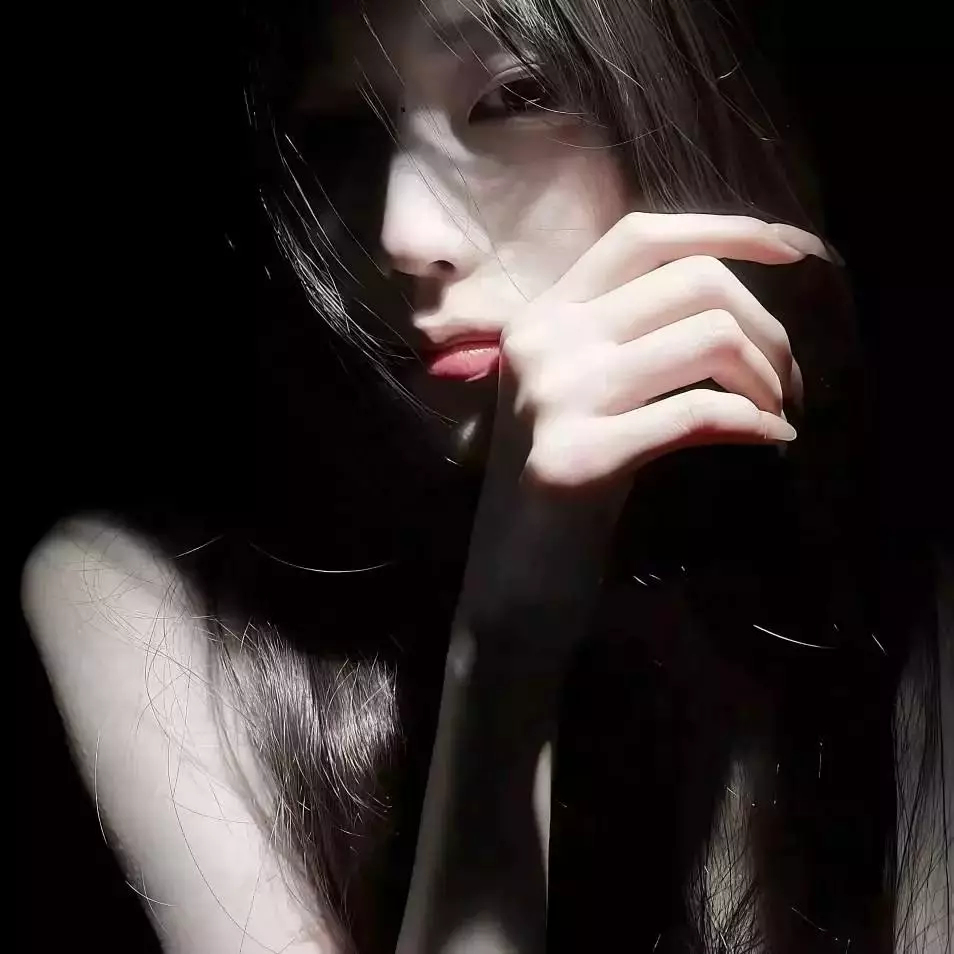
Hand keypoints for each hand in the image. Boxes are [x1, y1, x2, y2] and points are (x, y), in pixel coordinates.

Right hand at [488, 212, 829, 498]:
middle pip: (693, 281)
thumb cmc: (565, 474)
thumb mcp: (582, 386)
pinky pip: (698, 413)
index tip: (794, 248)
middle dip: (766, 324)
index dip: (727, 229)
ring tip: (773, 410)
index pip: (642, 235)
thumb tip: (738, 299)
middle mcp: (544, 340)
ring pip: (709, 337)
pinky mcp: (576, 457)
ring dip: (766, 376)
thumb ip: (630, 332)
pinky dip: (751, 422)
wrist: (517, 566)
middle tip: (784, 377)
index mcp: (544, 313)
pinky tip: (768, 438)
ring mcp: (555, 396)